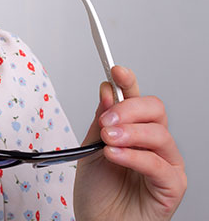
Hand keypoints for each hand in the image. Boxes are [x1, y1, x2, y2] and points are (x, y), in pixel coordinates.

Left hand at [74, 65, 185, 220]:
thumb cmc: (97, 192)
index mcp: (134, 130)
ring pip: (159, 134)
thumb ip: (100, 119)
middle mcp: (153, 144)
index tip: (116, 70)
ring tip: (107, 141)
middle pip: (155, 109)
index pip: (137, 98)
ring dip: (129, 132)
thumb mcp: (90, 148)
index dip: (129, 81)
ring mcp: (166, 164)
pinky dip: (134, 156)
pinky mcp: (171, 187)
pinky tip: (115, 155)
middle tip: (105, 121)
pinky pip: (159, 164)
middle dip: (128, 109)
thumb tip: (108, 89)